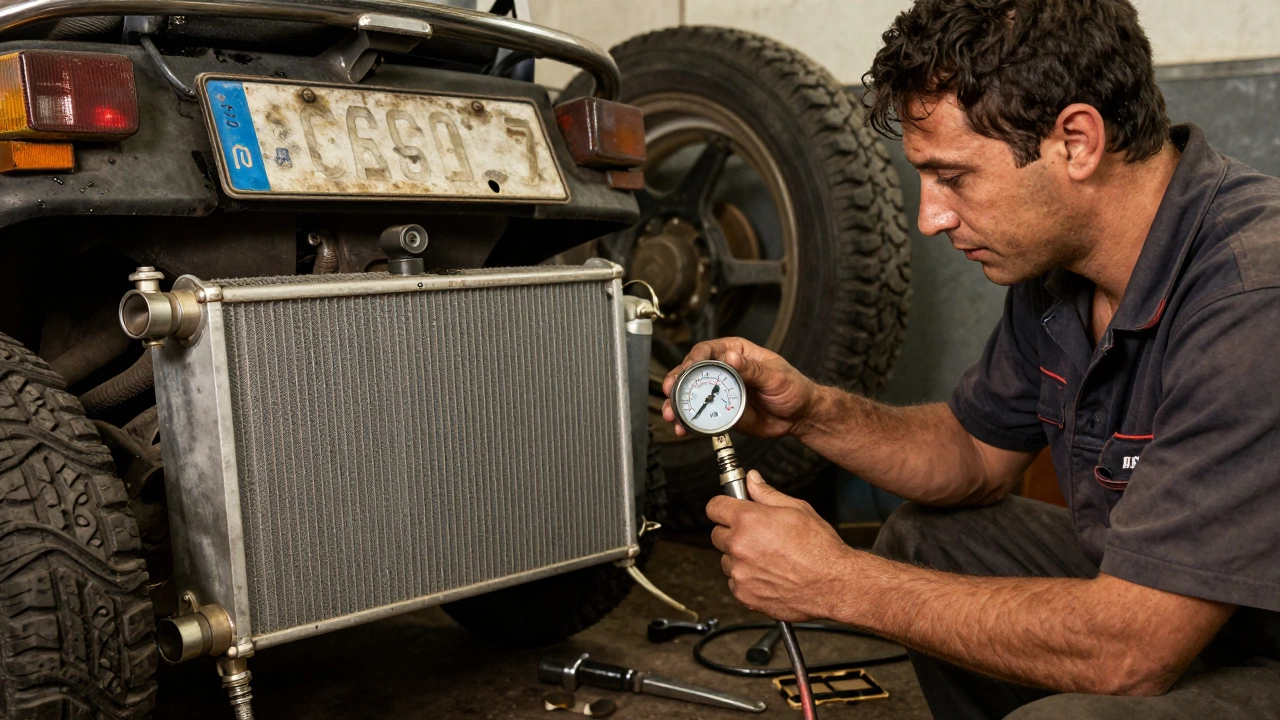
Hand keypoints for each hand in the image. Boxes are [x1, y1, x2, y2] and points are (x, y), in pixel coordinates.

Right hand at [661, 337, 817, 437]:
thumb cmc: (793, 388)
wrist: (800, 416)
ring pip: (692, 395)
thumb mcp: (775, 376)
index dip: (693, 359)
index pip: (707, 350)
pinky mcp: (722, 412)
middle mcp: (724, 370)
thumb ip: (752, 369)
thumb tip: (730, 358)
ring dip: (678, 405)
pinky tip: (682, 429)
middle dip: (677, 382)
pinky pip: (702, 415)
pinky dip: (690, 423)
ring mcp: (721, 392)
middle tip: (669, 392)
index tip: (686, 370)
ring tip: (671, 415)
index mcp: (736, 353)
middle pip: (692, 372)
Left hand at [708, 471, 855, 621]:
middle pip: (717, 535)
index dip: (723, 506)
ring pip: (726, 560)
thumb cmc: (819, 548)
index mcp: (748, 520)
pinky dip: (747, 579)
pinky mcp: (744, 594)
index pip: (714, 507)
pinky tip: (769, 575)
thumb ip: (767, 494)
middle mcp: (739, 546)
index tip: (729, 509)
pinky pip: (735, 582)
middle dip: (732, 532)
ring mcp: (740, 573)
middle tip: (756, 535)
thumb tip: (752, 480)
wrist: (833, 584)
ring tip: (767, 558)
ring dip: (739, 558)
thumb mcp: (797, 509)